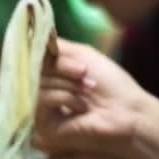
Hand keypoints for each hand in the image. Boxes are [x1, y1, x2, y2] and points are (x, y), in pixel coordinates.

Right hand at [35, 38, 158, 158]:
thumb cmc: (110, 83)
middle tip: (84, 72)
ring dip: (68, 83)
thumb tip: (32, 33)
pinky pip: (41, 100)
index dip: (38, 49)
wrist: (127, 112)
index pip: (31, 55)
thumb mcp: (82, 54)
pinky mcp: (42, 126)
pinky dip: (64, 98)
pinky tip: (82, 107)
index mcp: (51, 72)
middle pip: (33, 68)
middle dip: (62, 68)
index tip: (51, 46)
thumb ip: (55, 46)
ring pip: (37, 84)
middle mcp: (43, 88)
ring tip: (88, 89)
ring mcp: (41, 108)